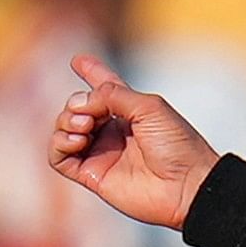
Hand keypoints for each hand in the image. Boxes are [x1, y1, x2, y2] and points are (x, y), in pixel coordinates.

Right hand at [49, 54, 216, 230]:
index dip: (91, 73)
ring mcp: (101, 153)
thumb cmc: (176, 145)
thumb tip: (81, 102)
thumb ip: (111, 94)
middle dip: (76, 103)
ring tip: (86, 126)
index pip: (104, 90)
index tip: (78, 60)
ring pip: (64, 129)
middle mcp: (113, 132)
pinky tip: (77, 140)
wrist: (187, 185)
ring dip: (67, 121)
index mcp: (129, 112)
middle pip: (77, 107)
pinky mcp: (92, 175)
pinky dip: (59, 144)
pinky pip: (58, 158)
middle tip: (91, 112)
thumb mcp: (148, 106)